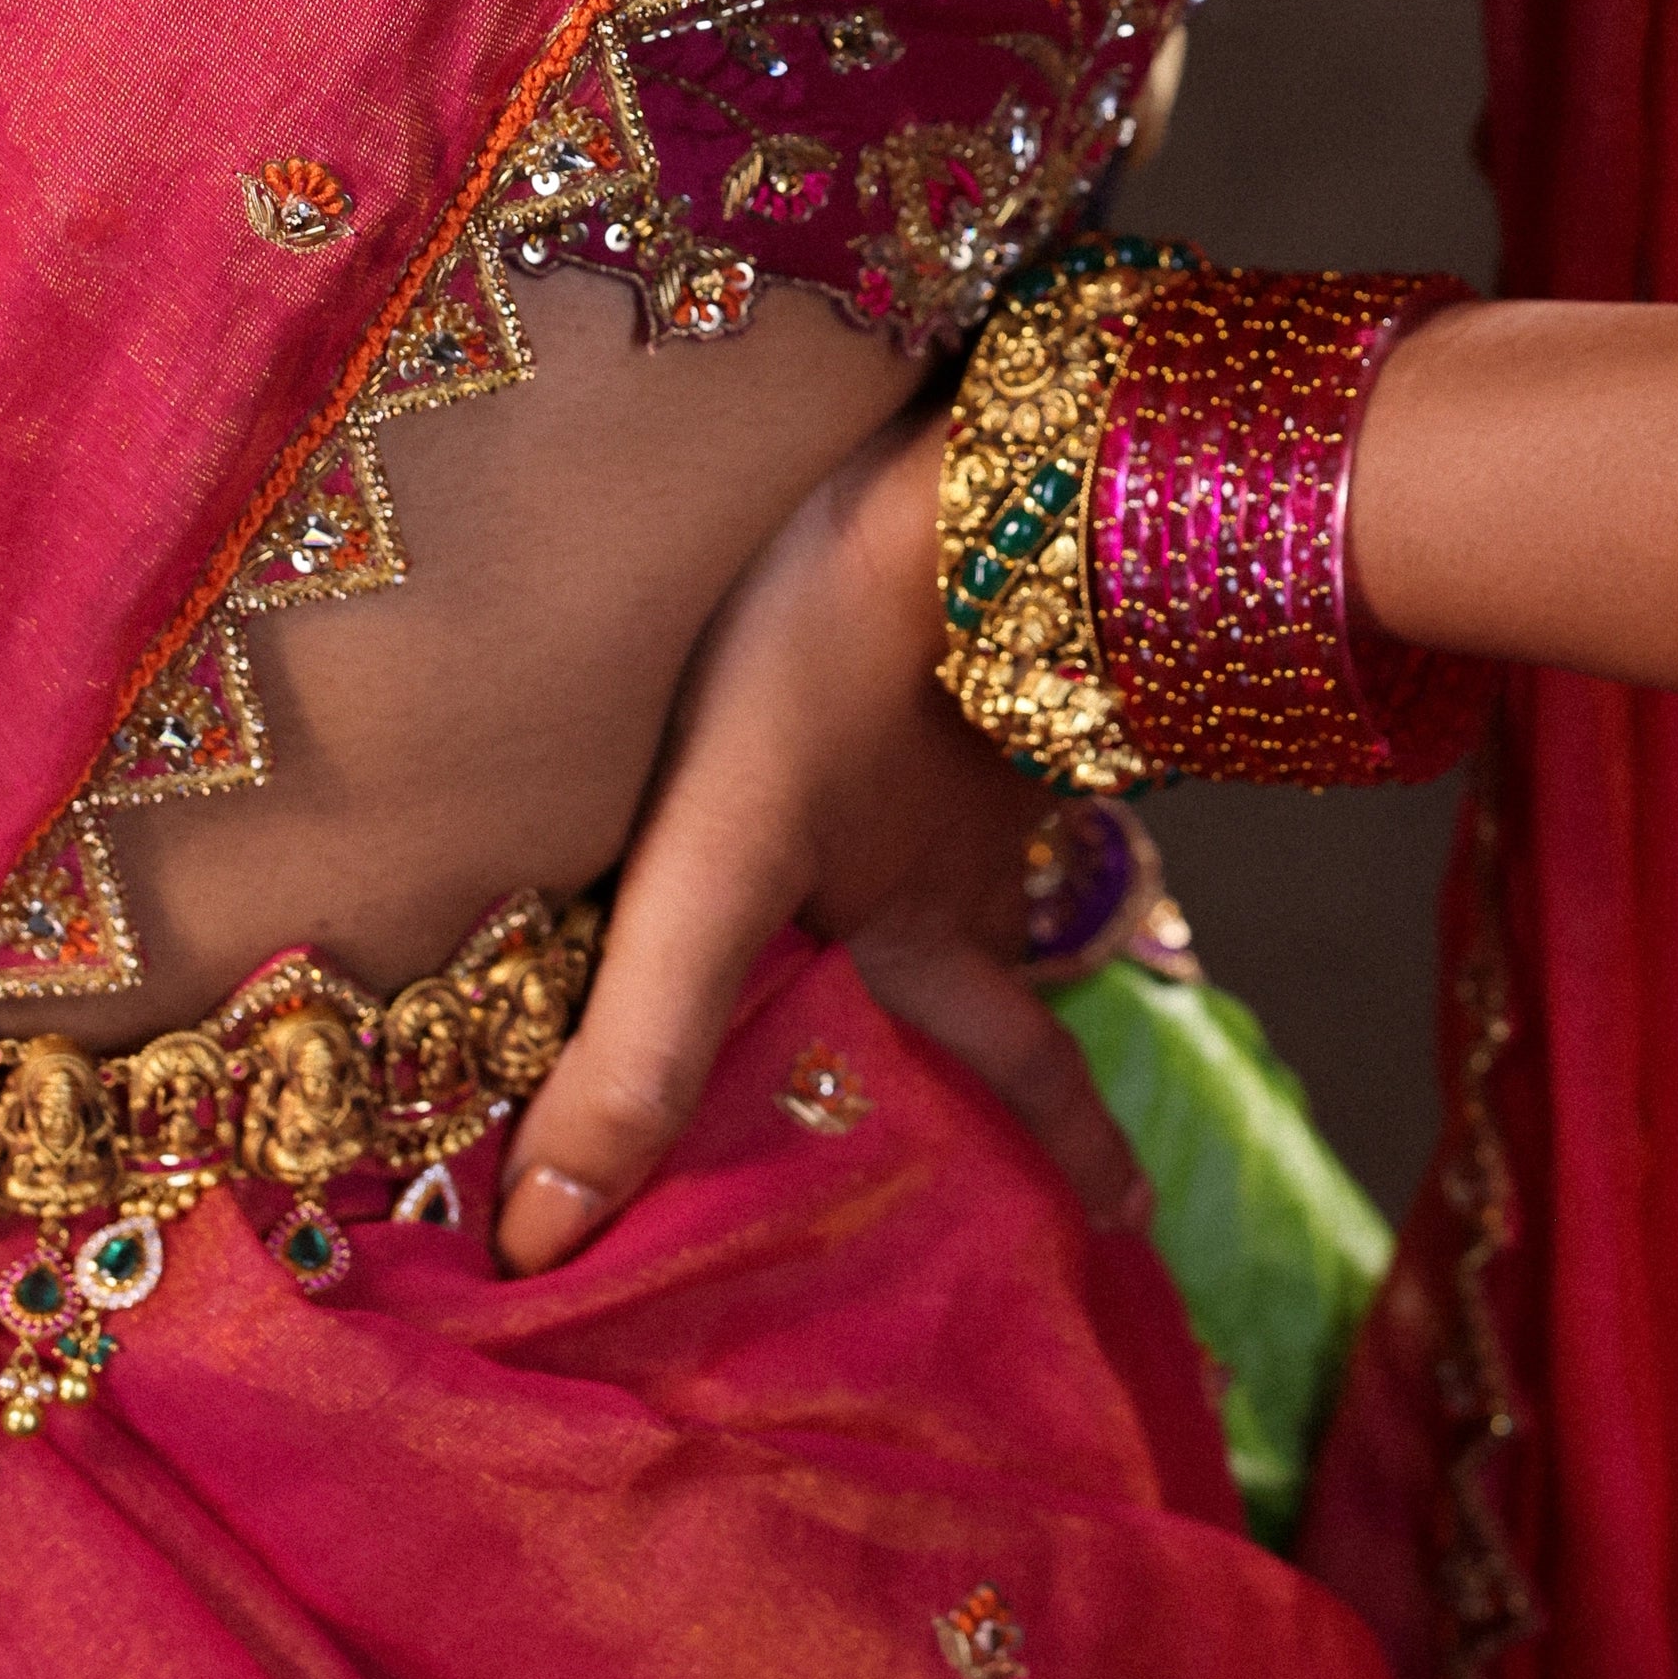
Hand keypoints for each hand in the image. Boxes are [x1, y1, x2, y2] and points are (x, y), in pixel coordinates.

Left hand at [494, 408, 1142, 1271]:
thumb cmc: (829, 652)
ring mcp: (975, 731)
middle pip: (991, 965)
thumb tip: (545, 1240)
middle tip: (988, 1076)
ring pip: (966, 849)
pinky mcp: (952, 627)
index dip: (1070, 1146)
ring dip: (947, 892)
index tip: (1132, 1222)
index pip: (1019, 1064)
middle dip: (996, 1033)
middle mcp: (972, 847)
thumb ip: (641, 1036)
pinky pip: (943, 737)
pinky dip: (915, 765)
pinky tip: (862, 725)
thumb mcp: (721, 858)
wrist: (939, 438)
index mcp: (929, 923)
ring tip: (890, 902)